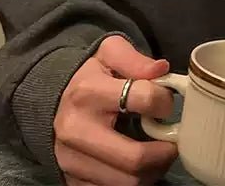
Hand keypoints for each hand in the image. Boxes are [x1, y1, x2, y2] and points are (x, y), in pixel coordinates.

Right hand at [54, 35, 176, 185]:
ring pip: (127, 182)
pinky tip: (139, 165)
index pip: (143, 98)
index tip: (167, 102)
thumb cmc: (89, 75)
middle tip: (173, 142)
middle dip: (164, 153)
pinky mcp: (71, 180)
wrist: (51, 100)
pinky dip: (134, 181)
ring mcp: (72, 160)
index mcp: (88, 92)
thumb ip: (135, 59)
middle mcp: (77, 131)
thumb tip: (162, 69)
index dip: (164, 101)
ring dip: (153, 171)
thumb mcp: (109, 52)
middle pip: (134, 158)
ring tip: (158, 154)